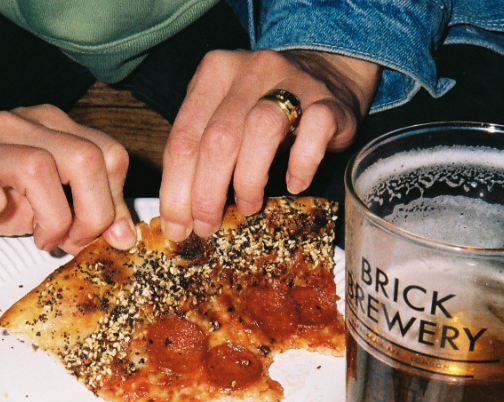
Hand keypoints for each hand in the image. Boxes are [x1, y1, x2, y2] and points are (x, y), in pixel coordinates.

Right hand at [0, 105, 136, 253]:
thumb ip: (82, 208)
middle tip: (74, 242)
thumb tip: (122, 237)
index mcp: (51, 129)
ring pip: (40, 167)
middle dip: (93, 214)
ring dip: (52, 217)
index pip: (110, 154)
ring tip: (41, 239)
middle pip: (86, 158)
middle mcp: (22, 125)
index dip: (117, 203)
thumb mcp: (41, 201)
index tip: (109, 239)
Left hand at [159, 49, 380, 240]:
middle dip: (207, 194)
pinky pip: (314, 129)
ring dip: (248, 180)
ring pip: (260, 130)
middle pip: (217, 139)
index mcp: (212, 74)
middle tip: (208, 226)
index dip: (175, 191)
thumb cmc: (263, 108)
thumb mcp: (223, 118)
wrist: (326, 75)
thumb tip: (179, 216)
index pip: (182, 139)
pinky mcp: (328, 98)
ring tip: (248, 207)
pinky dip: (301, 164)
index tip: (177, 228)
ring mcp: (291, 80)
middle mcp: (248, 70)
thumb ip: (199, 154)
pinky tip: (294, 184)